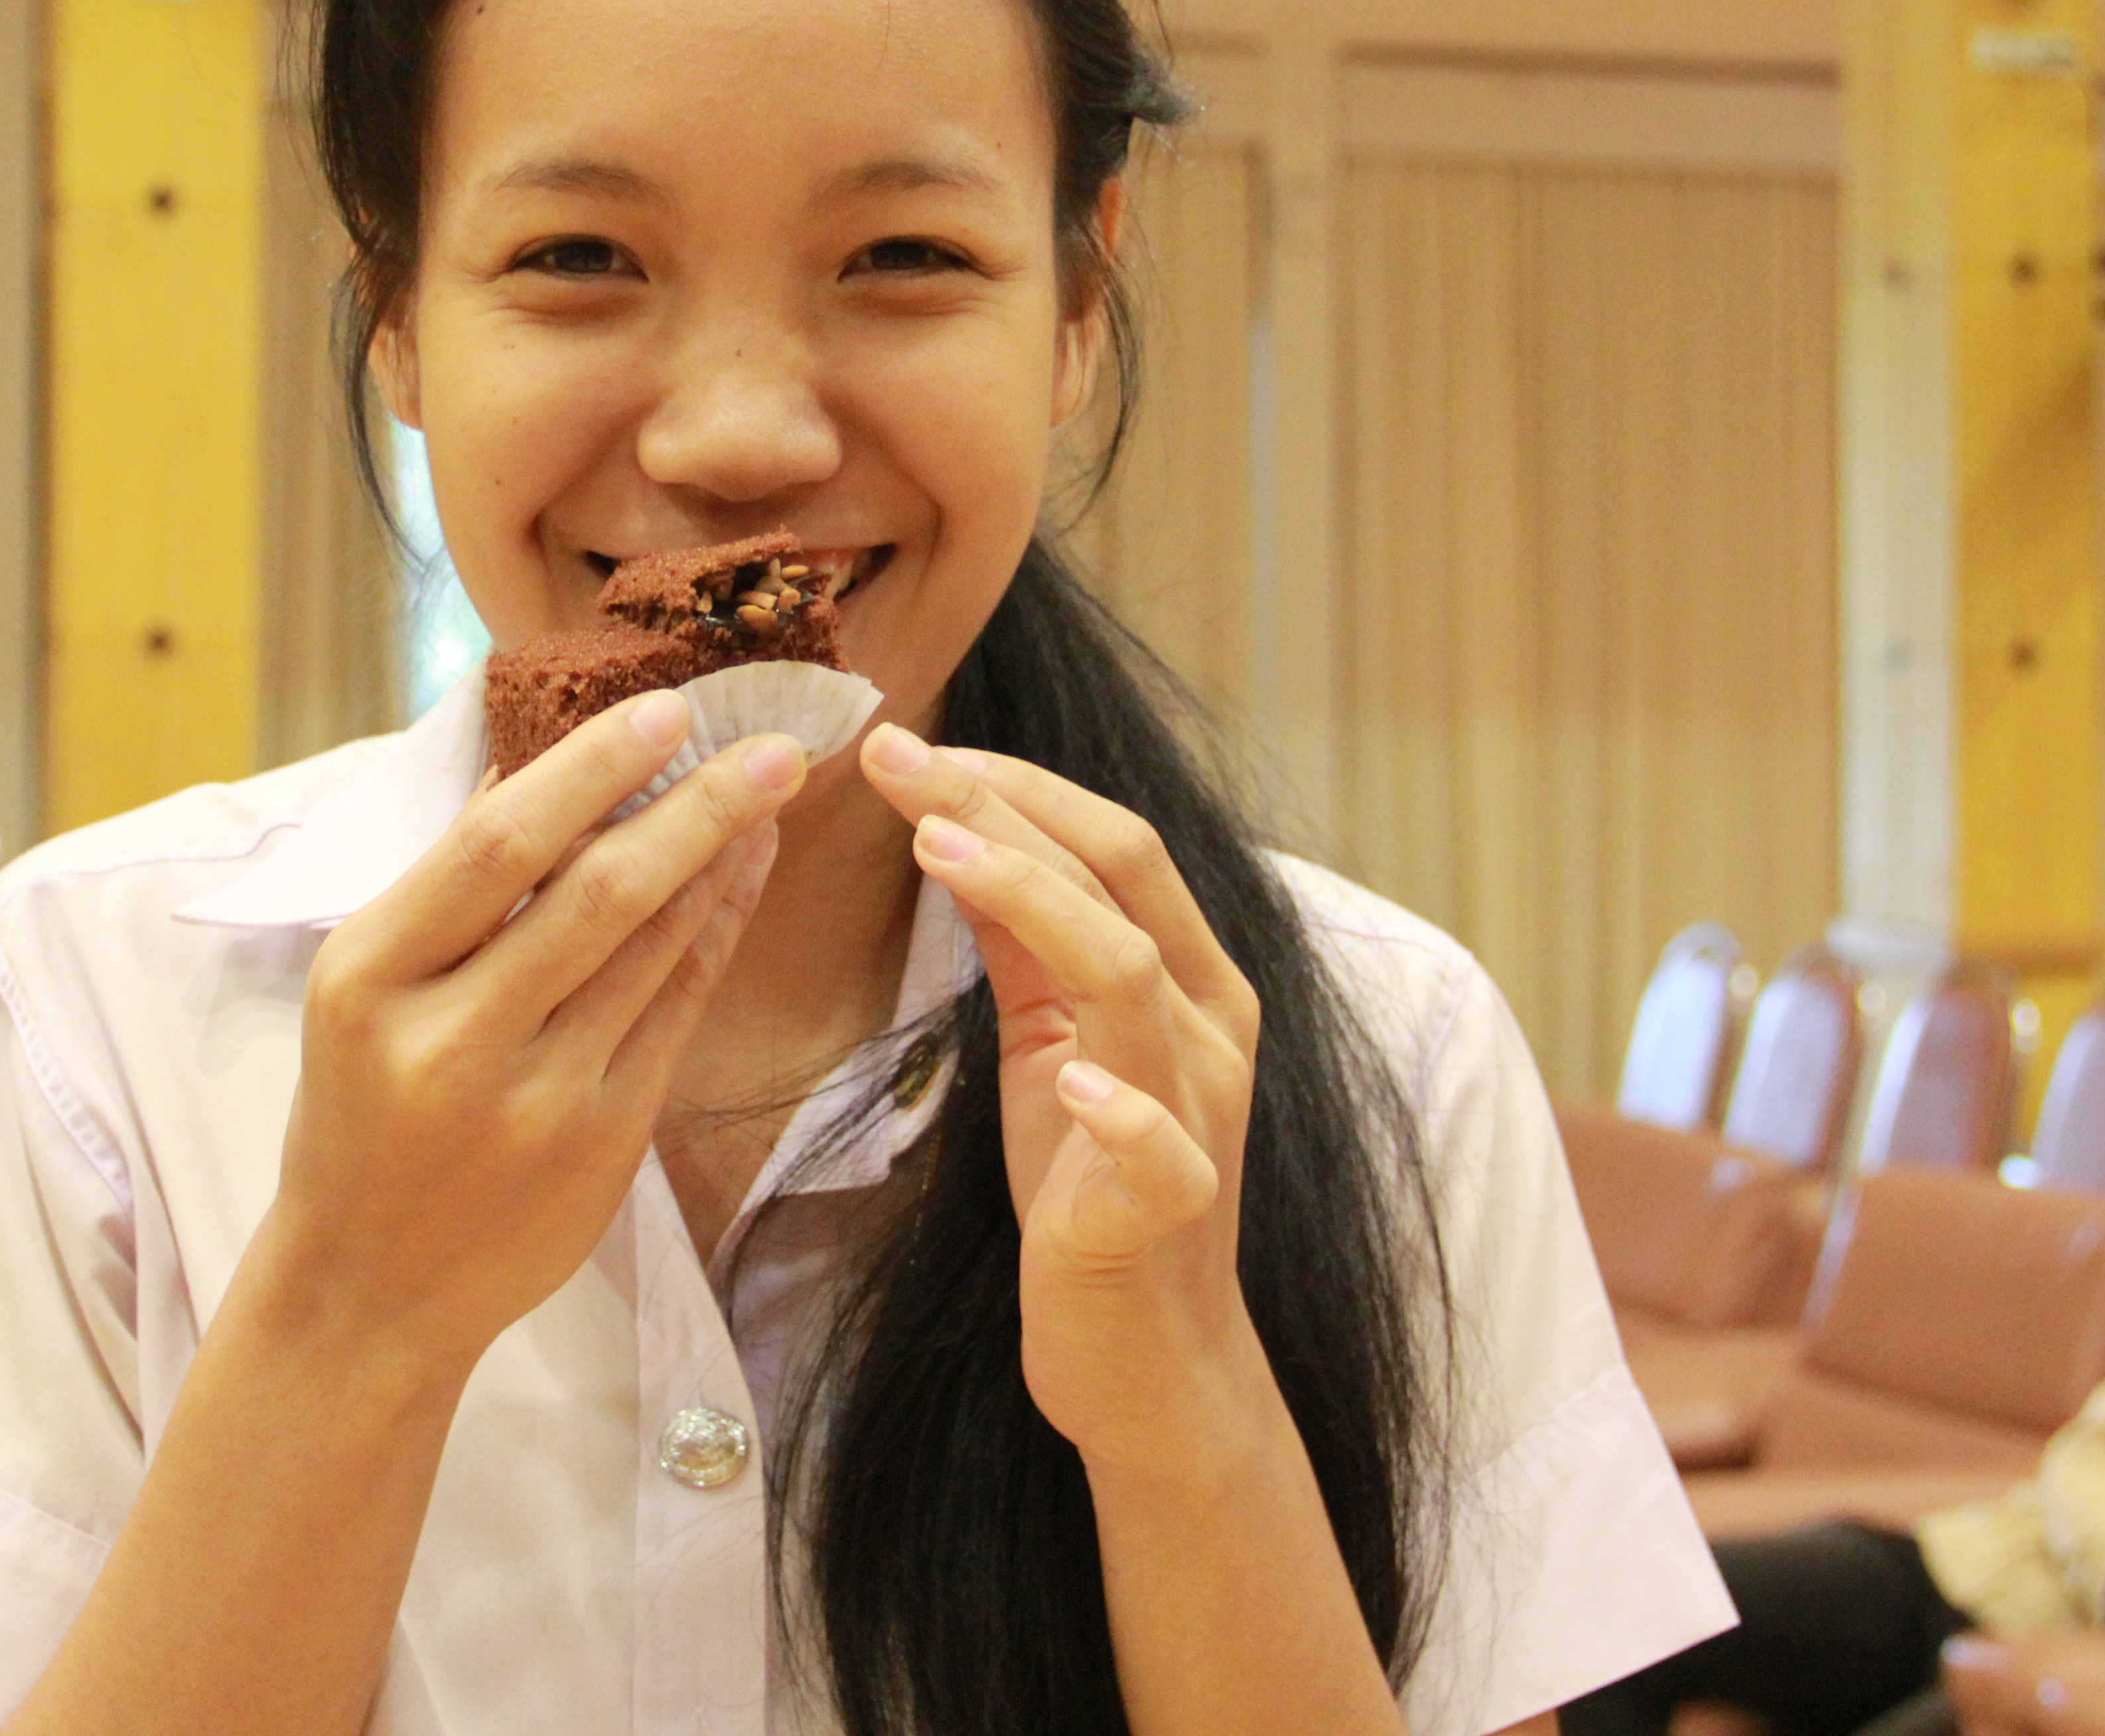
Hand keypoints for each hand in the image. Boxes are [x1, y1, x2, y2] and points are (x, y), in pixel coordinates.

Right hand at [247, 694, 800, 1372]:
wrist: (370, 1287)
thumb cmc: (360, 1111)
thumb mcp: (363, 989)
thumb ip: (446, 888)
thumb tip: (534, 763)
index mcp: (370, 976)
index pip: (497, 849)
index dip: (592, 771)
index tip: (667, 710)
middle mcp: (451, 1039)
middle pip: (597, 894)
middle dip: (696, 807)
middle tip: (771, 744)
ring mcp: (534, 1099)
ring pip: (651, 951)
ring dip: (721, 861)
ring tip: (768, 794)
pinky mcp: (599, 1145)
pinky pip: (676, 1014)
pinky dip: (713, 935)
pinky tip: (741, 878)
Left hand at [859, 726, 1264, 1473]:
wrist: (1148, 1359)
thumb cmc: (1091, 1190)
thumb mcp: (1051, 1042)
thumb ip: (1026, 945)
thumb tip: (959, 830)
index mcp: (1186, 979)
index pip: (1113, 843)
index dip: (1015, 784)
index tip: (911, 747)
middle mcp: (1207, 1026)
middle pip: (1124, 879)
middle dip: (1007, 806)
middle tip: (897, 758)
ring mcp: (1199, 1114)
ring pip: (1135, 979)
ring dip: (1038, 904)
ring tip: (942, 849)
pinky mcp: (1171, 1207)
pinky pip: (1159, 1148)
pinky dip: (1120, 1109)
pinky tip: (1071, 1080)